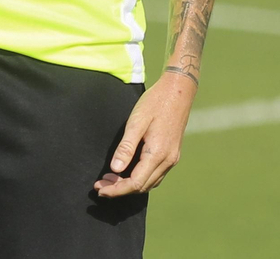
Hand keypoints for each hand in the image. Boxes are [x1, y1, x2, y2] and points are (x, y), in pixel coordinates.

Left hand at [94, 72, 195, 196]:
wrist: (179, 89)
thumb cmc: (156, 102)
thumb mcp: (136, 122)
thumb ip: (126, 147)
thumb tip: (115, 169)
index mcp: (158, 153)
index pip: (135, 183)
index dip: (116, 190)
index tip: (99, 188)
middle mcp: (168, 160)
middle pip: (142, 187)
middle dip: (120, 190)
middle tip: (101, 185)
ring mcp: (172, 158)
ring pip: (149, 183)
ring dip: (130, 186)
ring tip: (111, 180)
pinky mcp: (173, 153)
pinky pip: (156, 175)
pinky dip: (140, 179)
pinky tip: (128, 172)